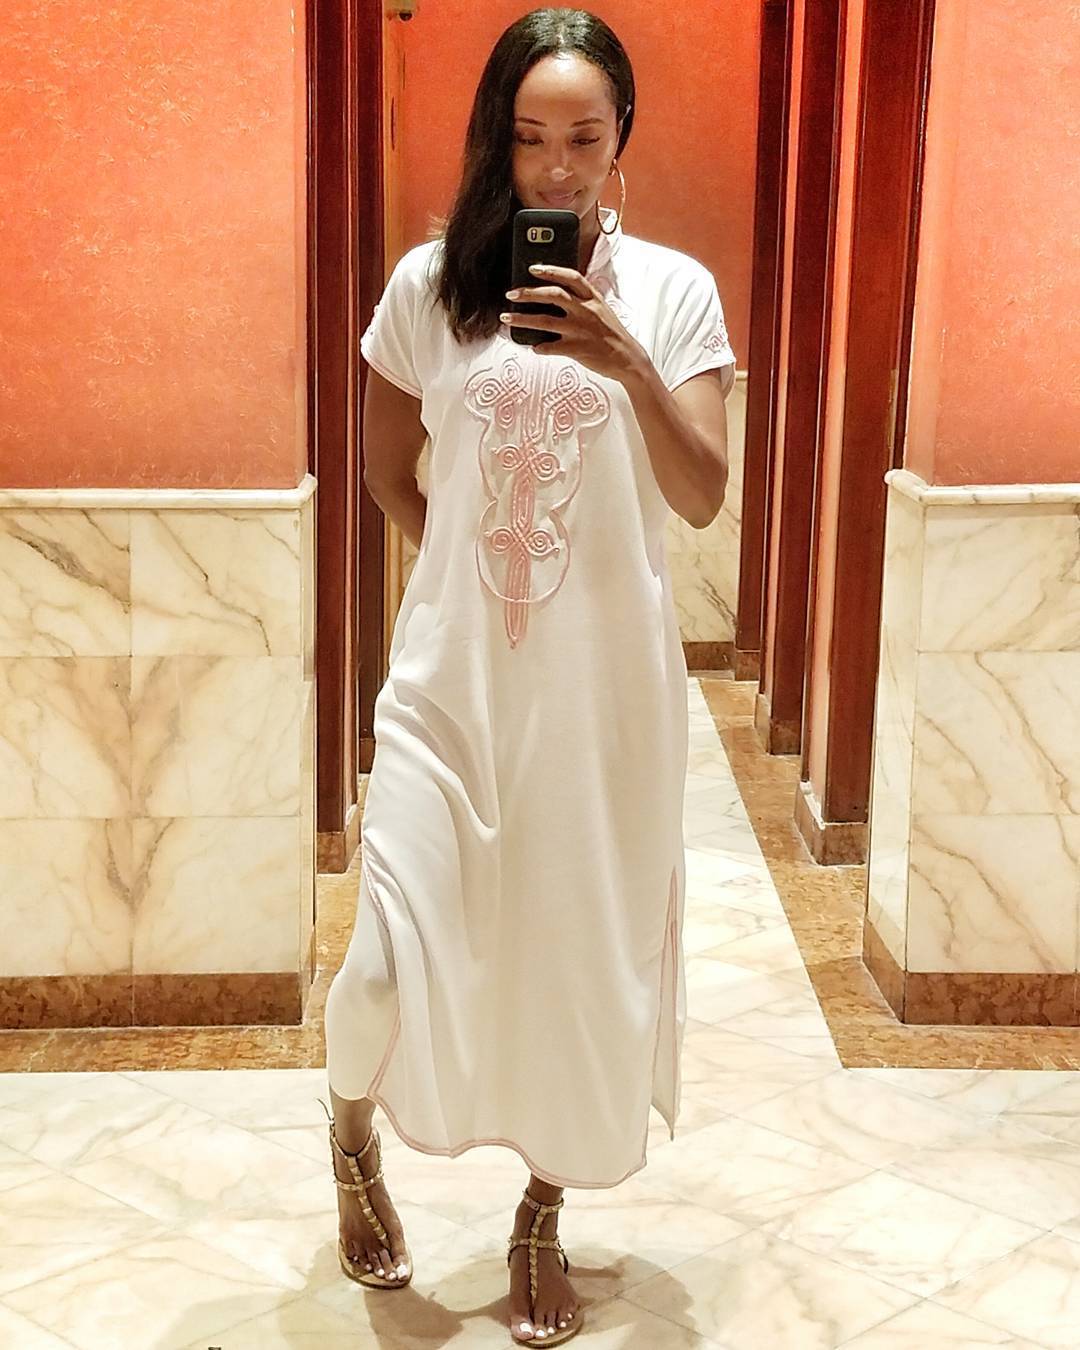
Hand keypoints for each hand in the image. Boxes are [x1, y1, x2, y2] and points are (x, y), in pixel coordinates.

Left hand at [500, 265, 645, 383]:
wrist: (627, 358)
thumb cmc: (611, 334)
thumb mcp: (601, 309)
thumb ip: (582, 300)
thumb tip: (556, 294)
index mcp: (592, 298)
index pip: (570, 277)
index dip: (550, 270)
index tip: (532, 268)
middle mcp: (585, 311)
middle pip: (552, 295)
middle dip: (528, 293)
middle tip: (511, 294)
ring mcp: (580, 330)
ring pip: (544, 321)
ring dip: (522, 319)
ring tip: (507, 318)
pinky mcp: (577, 349)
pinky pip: (550, 347)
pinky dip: (538, 347)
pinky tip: (532, 346)